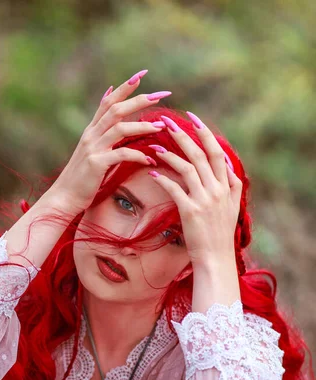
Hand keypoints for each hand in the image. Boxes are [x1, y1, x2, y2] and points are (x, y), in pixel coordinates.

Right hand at [46, 70, 171, 216]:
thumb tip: (109, 121)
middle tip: (162, 94)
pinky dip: (138, 155)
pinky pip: (121, 154)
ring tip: (161, 126)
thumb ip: (101, 133)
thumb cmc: (82, 177)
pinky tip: (150, 160)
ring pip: (120, 128)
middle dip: (140, 100)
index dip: (125, 87)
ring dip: (143, 126)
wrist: (65, 197)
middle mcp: (91, 135)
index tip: (143, 74)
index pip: (108, 101)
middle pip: (116, 109)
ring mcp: (93, 148)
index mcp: (91, 131)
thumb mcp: (91, 151)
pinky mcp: (96, 164)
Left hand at [147, 112, 242, 265]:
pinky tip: (152, 172)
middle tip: (168, 122)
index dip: (204, 133)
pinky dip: (163, 178)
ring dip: (169, 154)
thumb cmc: (219, 234)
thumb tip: (223, 163)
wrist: (216, 258)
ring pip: (187, 168)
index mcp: (229, 185)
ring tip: (155, 146)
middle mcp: (218, 189)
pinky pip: (175, 188)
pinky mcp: (191, 211)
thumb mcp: (231, 206)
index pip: (216, 152)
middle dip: (184, 135)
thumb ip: (230, 183)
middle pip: (200, 154)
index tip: (192, 118)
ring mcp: (205, 200)